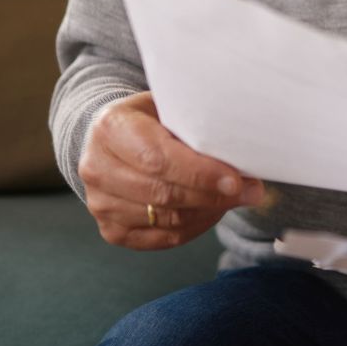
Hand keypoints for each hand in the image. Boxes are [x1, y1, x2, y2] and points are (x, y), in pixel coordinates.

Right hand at [78, 90, 265, 249]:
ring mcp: (100, 203)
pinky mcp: (111, 231)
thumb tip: (244, 154)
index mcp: (110, 128)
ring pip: (165, 220)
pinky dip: (194, 228)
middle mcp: (96, 168)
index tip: (236, 180)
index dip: (199, 173)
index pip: (157, 159)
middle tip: (250, 192)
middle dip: (212, 196)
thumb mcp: (170, 106)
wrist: (113, 137)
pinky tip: (213, 211)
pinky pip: (161, 239)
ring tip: (235, 198)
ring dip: (208, 212)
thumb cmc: (153, 117)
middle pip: (162, 194)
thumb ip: (197, 125)